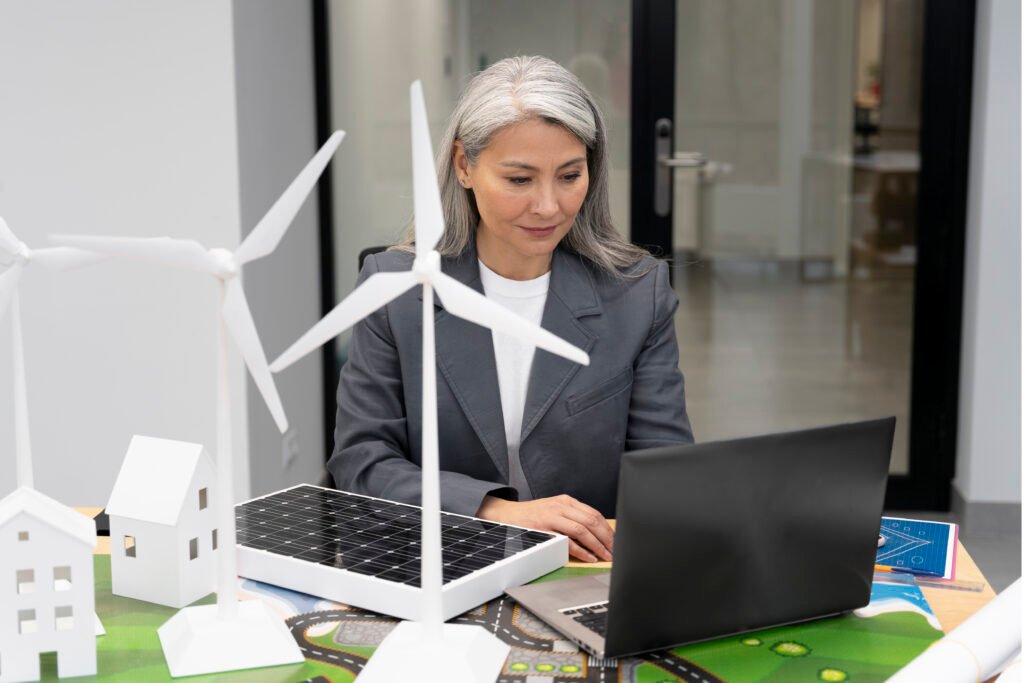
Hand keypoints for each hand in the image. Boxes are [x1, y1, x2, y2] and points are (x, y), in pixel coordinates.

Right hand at [477, 494, 613, 562]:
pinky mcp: (543, 529)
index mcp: (566, 501)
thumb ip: (572, 517)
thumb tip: (596, 534)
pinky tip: (589, 557)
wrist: (505, 515)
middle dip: (607, 538)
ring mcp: (551, 516)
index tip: (616, 542)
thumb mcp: (554, 510)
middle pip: (592, 521)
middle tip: (615, 551)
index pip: (594, 514)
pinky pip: (567, 540)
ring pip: (582, 529)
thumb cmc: (531, 516)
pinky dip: (581, 550)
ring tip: (605, 556)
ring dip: (597, 545)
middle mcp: (560, 506)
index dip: (608, 529)